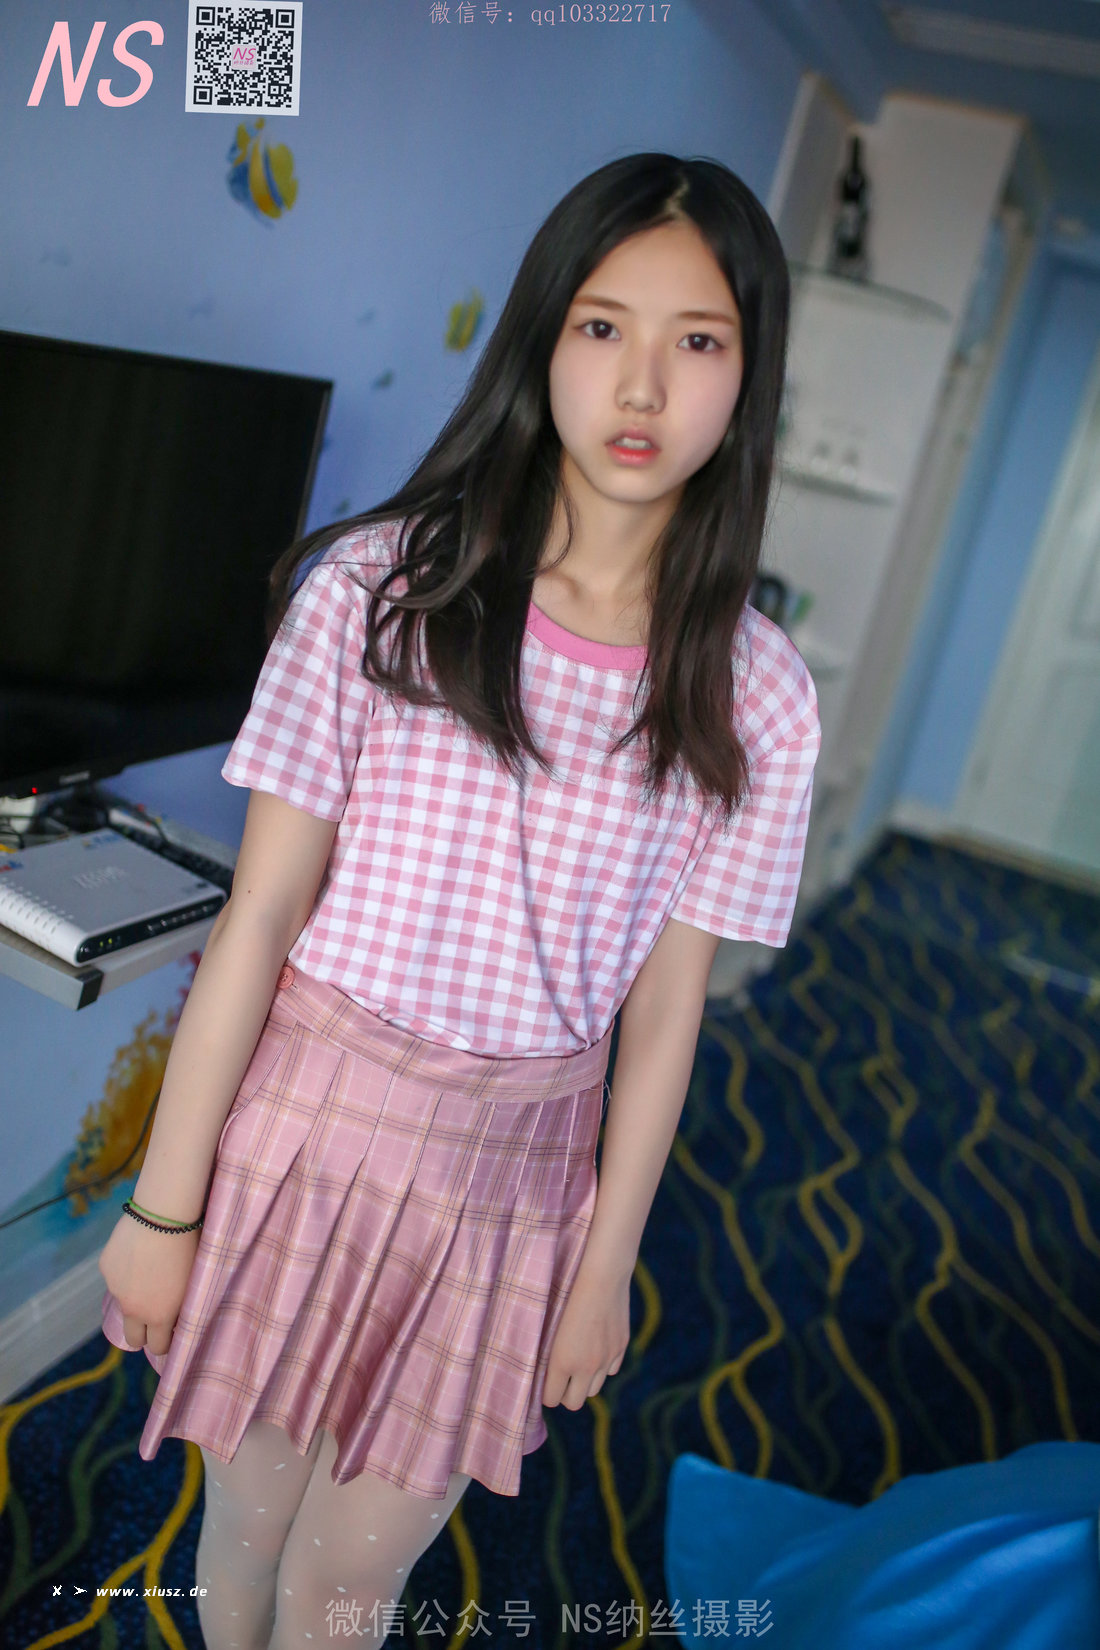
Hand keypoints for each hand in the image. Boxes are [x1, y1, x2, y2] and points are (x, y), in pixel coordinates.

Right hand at [98, 1211, 200, 1356]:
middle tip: (153, 1316)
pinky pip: (115, 1275)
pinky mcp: (105, 1268)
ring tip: (151, 1267)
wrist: (163, 1215)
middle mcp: (134, 1308)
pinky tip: (138, 1249)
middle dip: (142, 1333)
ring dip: (133, 1294)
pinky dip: (124, 1269)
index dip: (164, 1342)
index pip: (157, 1347)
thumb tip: (177, 1315)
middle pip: (133, 1338)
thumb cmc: (189, 1246)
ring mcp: (116, 1288)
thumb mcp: (192, 1282)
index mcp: (160, 1315)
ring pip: (124, 1301)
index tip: (168, 1333)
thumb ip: (180, 1305)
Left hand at [542, 1268, 630, 1410]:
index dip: (546, 1394)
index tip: (544, 1384)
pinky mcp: (620, 1348)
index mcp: (562, 1362)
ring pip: (593, 1390)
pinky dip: (602, 1367)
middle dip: (565, 1395)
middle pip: (574, 1402)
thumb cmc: (567, 1295)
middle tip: (560, 1380)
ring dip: (584, 1383)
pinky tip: (595, 1350)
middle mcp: (586, 1366)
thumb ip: (550, 1354)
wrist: (601, 1277)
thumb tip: (545, 1374)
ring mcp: (606, 1359)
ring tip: (578, 1366)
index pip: (551, 1399)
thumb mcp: (551, 1328)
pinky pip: (610, 1371)